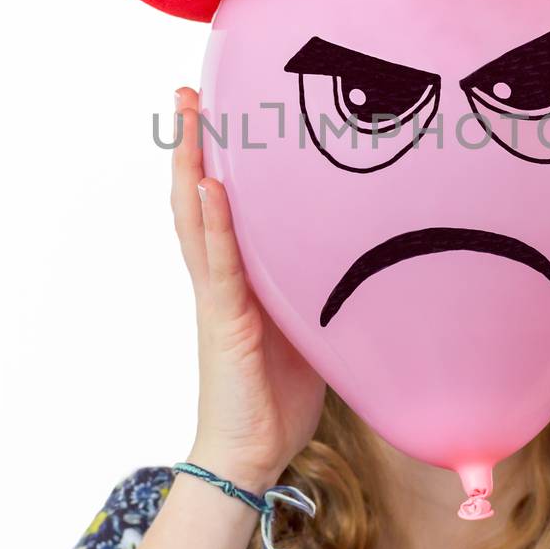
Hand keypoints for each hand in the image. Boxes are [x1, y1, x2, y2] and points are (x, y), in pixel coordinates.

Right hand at [171, 87, 325, 491]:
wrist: (249, 457)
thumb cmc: (278, 396)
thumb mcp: (308, 328)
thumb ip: (318, 289)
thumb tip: (361, 256)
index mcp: (237, 280)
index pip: (218, 207)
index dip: (213, 159)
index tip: (214, 110)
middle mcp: (219, 280)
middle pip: (195, 197)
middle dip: (192, 143)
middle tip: (188, 91)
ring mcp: (217, 299)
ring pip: (195, 218)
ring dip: (191, 163)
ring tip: (190, 113)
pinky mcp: (225, 323)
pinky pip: (218, 265)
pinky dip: (213, 222)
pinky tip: (210, 184)